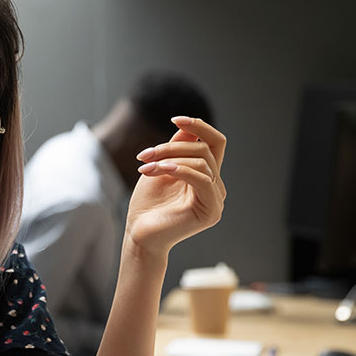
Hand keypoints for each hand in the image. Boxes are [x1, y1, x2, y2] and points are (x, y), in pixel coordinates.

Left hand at [125, 116, 226, 254]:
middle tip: (143, 155)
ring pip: (202, 161)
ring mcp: (215, 199)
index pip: (215, 142)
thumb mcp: (161, 168)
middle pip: (204, 149)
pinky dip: (181, 170)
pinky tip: (160, 170)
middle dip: (171, 147)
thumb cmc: (147, 205)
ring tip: (144, 168)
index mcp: (206, 174)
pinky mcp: (211, 211)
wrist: (139, 235)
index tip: (175, 119)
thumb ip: (177, 149)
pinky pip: (202, 179)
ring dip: (169, 158)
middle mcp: (215, 185)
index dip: (199, 126)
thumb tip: (189, 127)